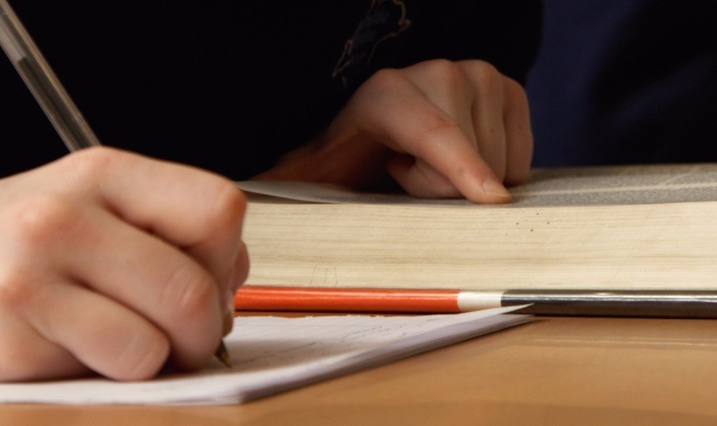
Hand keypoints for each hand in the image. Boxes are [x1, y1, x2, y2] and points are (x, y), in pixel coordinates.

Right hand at [0, 147, 247, 381]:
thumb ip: (150, 230)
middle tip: (174, 339)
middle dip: (201, 332)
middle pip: (194, 288)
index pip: (219, 209)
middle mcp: (64, 214)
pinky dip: (103, 376)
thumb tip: (229, 280)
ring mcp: (31, 275)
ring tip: (115, 347)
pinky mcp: (8, 337)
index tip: (201, 282)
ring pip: (158, 342)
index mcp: (96, 172)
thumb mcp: (73, 205)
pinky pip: (105, 372)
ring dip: (154, 361)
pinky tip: (64, 353)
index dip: (224, 260)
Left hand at [255, 59, 532, 203]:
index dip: (459, 170)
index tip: (488, 201)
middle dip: (442, 190)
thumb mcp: (306, 177)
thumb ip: (282, 187)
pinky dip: (495, 171)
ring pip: (502, 163)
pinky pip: (522, 158)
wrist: (369, 138)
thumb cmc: (339, 164)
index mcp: (385, 95)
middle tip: (399, 177)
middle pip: (472, 161)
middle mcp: (434, 73)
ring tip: (424, 164)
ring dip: (466, 182)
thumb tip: (247, 197)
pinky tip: (454, 158)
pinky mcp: (507, 89)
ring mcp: (476, 75)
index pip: (433, 134)